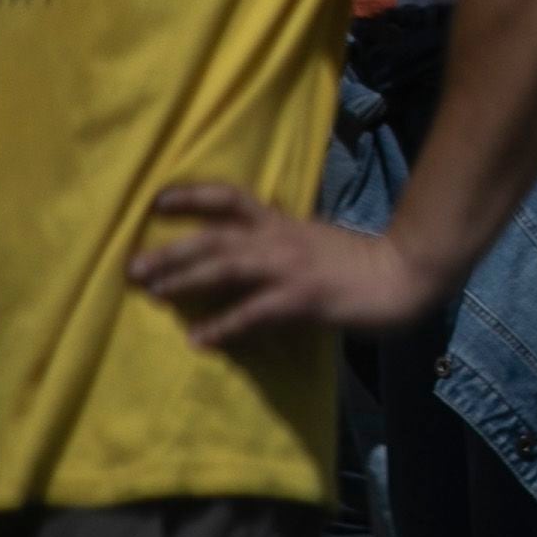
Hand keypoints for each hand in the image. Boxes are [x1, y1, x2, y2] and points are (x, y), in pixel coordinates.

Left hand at [129, 184, 433, 347]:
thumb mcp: (313, 240)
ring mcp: (290, 268)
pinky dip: (223, 327)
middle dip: (171, 250)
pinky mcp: (302, 299)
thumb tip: (244, 251)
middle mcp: (280, 239)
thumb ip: (279, 241)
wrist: (403, 273)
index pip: (231, 198)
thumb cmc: (359, 261)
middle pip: (215, 238)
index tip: (156, 201)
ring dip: (185, 281)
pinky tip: (198, 340)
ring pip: (226, 268)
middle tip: (132, 267)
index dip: (193, 196)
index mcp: (282, 223)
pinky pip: (253, 313)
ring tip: (151, 294)